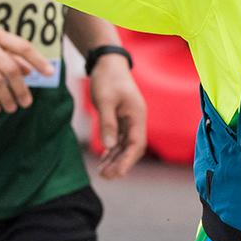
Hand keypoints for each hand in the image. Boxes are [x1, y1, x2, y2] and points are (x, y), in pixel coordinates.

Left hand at [88, 55, 146, 178]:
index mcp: (137, 115)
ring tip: (103, 173)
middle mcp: (136, 120)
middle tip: (107, 177)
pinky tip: (104, 160)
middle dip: (121, 163)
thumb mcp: (105, 100)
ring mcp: (129, 120)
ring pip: (125, 145)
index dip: (128, 160)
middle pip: (132, 147)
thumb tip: (108, 146)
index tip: (119, 174)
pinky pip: (118, 138)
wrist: (108, 63)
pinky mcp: (121, 118)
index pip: (136, 143)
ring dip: (115, 159)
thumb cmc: (108, 79)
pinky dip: (112, 150)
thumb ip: (107, 123)